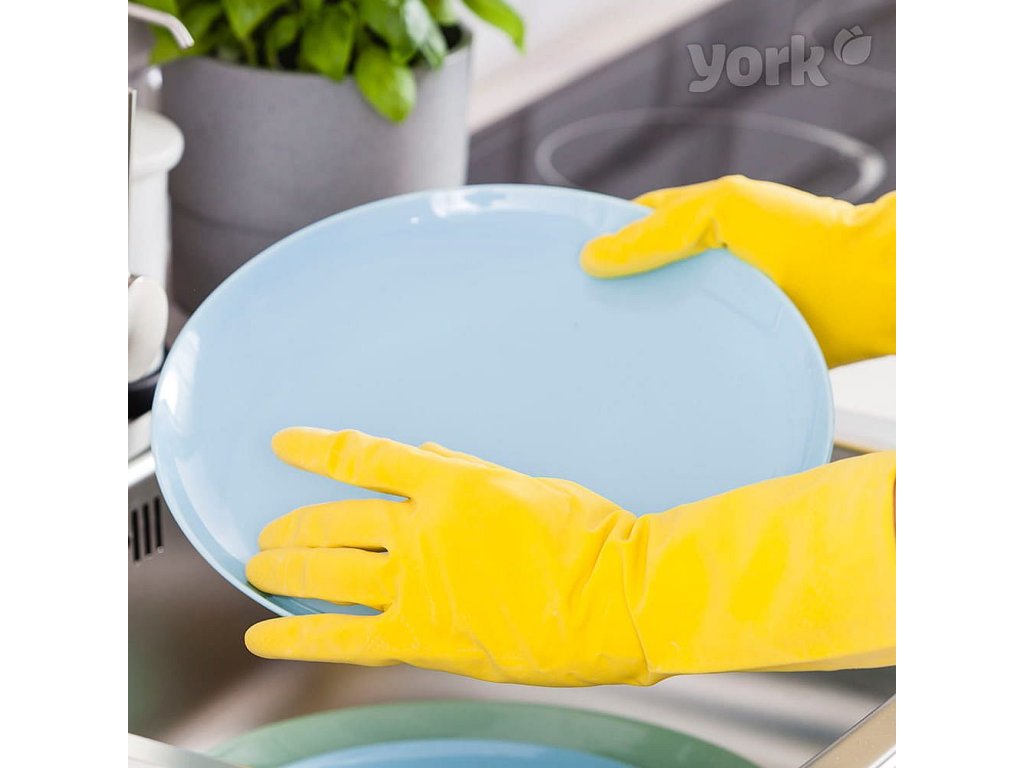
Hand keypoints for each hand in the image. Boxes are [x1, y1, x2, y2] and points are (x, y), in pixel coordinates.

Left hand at [245, 428, 896, 684]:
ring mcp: (421, 583)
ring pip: (332, 572)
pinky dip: (300, 635)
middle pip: (337, 521)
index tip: (283, 444)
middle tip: (270, 531)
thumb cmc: (590, 536)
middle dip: (295, 525)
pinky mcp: (427, 635)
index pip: (365, 456)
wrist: (622, 596)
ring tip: (258, 567)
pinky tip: (263, 634)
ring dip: (287, 568)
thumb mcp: (530, 486)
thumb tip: (428, 455)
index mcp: (452, 483)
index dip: (316, 448)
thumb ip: (469, 471)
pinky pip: (347, 636)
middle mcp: (424, 528)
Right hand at [581, 176, 895, 367]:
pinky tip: (648, 373)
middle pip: (643, 279)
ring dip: (640, 333)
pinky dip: (670, 359)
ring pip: (664, 318)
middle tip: (578, 319)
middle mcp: (705, 265)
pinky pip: (691, 351)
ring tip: (602, 353)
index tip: (567, 271)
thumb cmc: (806, 235)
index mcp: (698, 224)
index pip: (633, 230)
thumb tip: (593, 259)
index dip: (600, 246)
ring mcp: (721, 306)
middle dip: (613, 296)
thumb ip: (660, 229)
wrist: (866, 291)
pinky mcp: (736, 343)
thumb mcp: (725, 210)